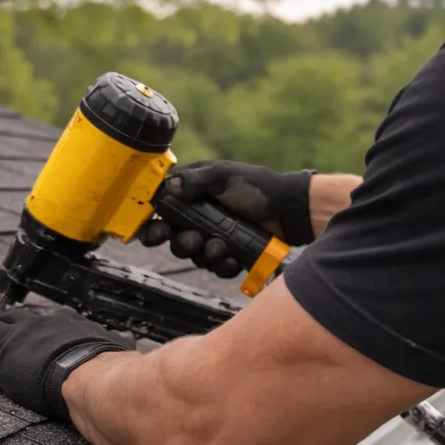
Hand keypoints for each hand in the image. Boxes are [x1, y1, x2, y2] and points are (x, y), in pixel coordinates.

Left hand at [0, 307, 128, 420]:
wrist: (84, 373)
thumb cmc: (106, 367)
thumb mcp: (115, 352)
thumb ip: (117, 350)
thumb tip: (134, 349)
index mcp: (64, 322)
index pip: (43, 317)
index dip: (31, 319)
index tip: (24, 319)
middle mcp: (36, 324)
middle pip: (10, 318)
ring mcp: (13, 339)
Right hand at [139, 160, 313, 277]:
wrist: (289, 210)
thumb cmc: (256, 187)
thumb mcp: (223, 177)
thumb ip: (195, 180)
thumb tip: (168, 187)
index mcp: (192, 196)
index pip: (163, 214)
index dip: (154, 226)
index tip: (155, 235)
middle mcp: (201, 218)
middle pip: (176, 241)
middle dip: (183, 244)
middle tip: (195, 241)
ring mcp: (216, 237)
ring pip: (197, 257)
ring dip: (206, 255)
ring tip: (222, 247)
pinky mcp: (232, 253)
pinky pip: (218, 267)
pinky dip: (224, 265)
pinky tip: (232, 257)